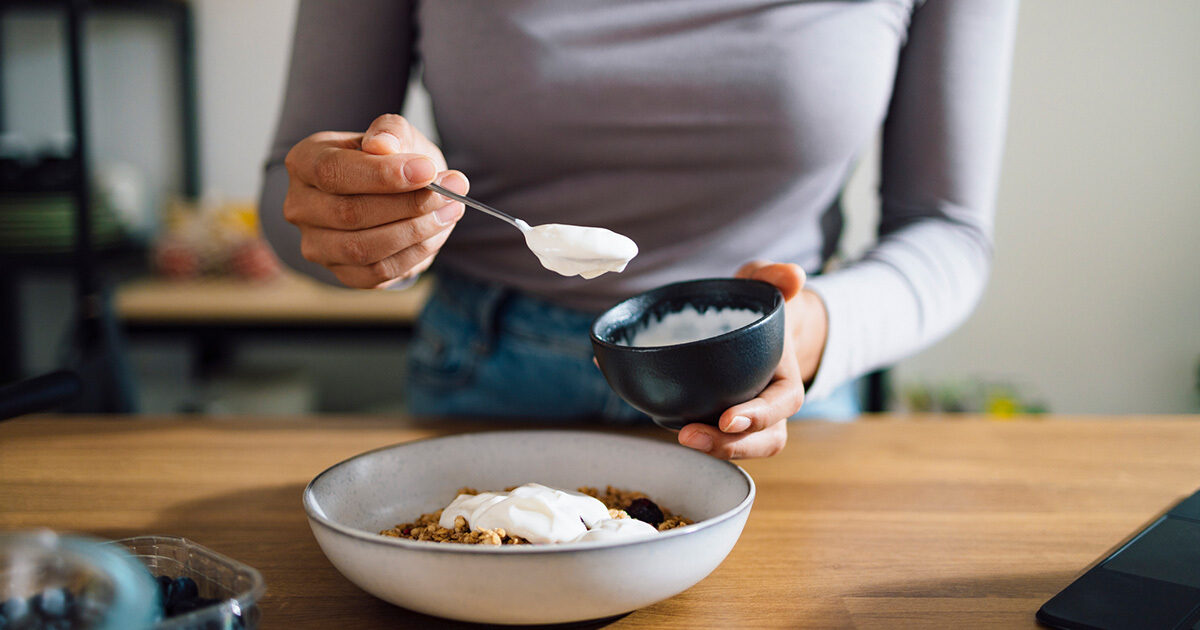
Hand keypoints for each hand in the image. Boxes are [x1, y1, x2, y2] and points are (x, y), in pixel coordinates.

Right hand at [281, 114, 468, 287]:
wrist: (393, 192)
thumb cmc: (391, 158)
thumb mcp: (395, 134)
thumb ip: (391, 132)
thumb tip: (382, 145)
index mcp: (304, 162)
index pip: (333, 171)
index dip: (381, 174)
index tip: (428, 169)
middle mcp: (300, 206)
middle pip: (349, 213)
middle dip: (408, 204)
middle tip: (451, 192)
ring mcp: (316, 244)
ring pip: (363, 248)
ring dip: (416, 232)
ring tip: (450, 210)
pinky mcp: (341, 273)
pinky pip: (378, 272)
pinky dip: (414, 255)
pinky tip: (437, 233)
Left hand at [677, 261, 828, 458]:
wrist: (747, 323)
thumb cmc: (757, 305)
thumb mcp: (764, 284)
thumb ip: (775, 277)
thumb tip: (793, 275)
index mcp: (786, 377)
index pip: (783, 404)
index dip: (759, 416)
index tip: (728, 418)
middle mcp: (770, 404)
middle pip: (763, 439)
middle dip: (730, 445)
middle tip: (690, 435)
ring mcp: (745, 416)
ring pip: (741, 446)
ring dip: (713, 449)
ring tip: (681, 437)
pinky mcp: (719, 418)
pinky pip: (714, 436)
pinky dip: (691, 434)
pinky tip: (661, 417)